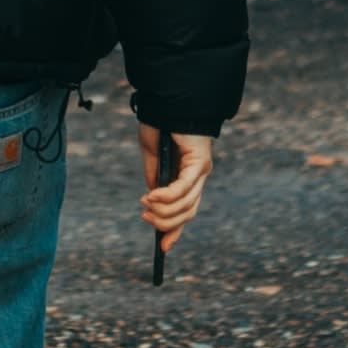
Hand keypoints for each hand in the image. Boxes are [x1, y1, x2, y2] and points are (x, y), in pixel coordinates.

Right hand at [136, 126, 213, 254]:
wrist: (167, 100)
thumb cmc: (160, 123)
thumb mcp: (152, 155)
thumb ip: (154, 178)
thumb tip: (154, 203)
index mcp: (188, 177)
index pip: (186, 210)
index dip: (175, 230)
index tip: (162, 247)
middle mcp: (198, 177)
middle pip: (188, 213)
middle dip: (166, 222)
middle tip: (145, 218)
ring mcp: (201, 171)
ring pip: (186, 205)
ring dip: (164, 210)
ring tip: (145, 206)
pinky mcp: (200, 163)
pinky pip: (184, 188)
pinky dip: (167, 195)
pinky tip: (151, 196)